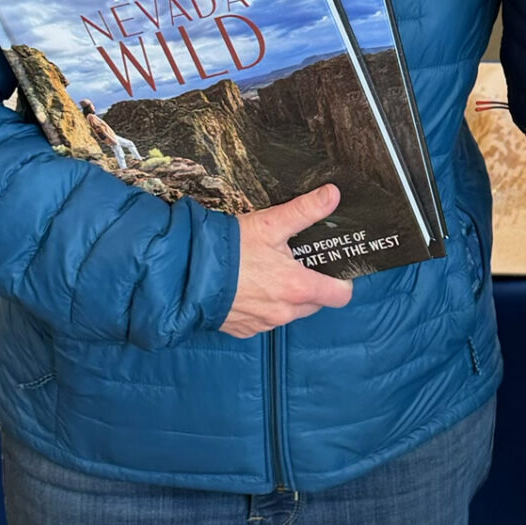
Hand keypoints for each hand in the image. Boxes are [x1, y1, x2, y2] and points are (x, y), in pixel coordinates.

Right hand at [220, 185, 354, 337]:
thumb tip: (332, 195)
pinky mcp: (244, 329)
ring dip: (285, 296)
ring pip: (289, 312)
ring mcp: (263, 324)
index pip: (340, 296)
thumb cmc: (227, 251)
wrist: (184, 275)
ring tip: (267, 271)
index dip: (341, 281)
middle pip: (315, 303)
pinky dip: (262, 305)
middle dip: (311, 285)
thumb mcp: (269, 224)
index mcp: (298, 288)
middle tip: (295, 262)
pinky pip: (264, 320)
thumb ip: (305, 211)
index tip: (332, 267)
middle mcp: (284, 312)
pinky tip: (248, 286)